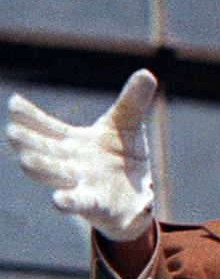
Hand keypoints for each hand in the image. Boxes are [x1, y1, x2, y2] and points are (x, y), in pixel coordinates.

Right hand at [5, 69, 157, 241]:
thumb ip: (133, 102)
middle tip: (12, 133)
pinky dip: (69, 201)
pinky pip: (79, 202)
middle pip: (44, 152)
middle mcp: (71, 164)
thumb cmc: (122, 157)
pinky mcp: (96, 204)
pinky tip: (58, 200)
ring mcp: (81, 184)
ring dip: (42, 169)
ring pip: (55, 176)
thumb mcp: (128, 126)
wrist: (136, 194)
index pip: (48, 129)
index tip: (14, 103)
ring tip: (26, 160)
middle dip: (28, 143)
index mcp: (75, 143)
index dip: (30, 118)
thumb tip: (146, 73)